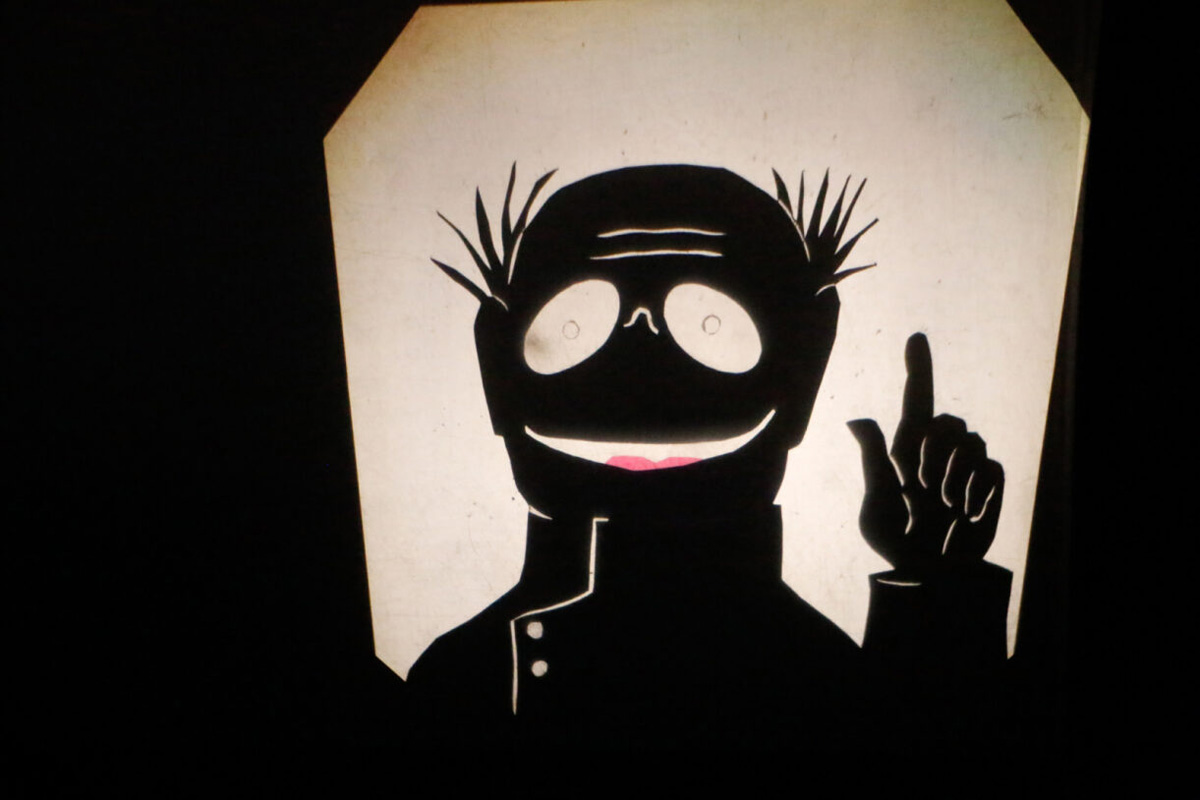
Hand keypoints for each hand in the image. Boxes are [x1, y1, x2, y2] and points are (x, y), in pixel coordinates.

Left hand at [847, 333, 1003, 572]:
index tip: (915, 338)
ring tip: (944, 507)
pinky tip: (965, 512)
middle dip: (937, 453)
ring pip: (973, 442)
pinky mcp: (989, 484)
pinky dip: (978, 490)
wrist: (931, 574)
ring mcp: (965, 467)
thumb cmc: (895, 542)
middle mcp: (936, 453)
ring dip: (957, 477)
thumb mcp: (877, 505)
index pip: (916, 402)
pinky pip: (992, 467)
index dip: (918, 370)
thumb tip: (856, 418)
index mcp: (905, 452)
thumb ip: (873, 459)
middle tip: (925, 490)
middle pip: (948, 422)